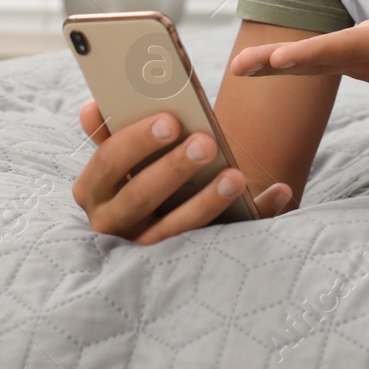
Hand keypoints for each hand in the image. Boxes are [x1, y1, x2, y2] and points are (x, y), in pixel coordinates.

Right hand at [70, 99, 293, 244]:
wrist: (156, 219)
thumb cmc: (136, 173)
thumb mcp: (120, 157)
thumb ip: (110, 133)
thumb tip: (91, 107)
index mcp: (93, 189)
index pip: (108, 162)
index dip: (136, 141)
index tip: (170, 120)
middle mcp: (112, 222)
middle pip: (140, 197)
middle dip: (173, 169)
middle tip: (206, 142)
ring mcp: (143, 247)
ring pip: (174, 229)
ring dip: (207, 202)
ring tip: (235, 176)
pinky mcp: (182, 261)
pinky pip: (218, 241)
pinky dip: (253, 215)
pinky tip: (277, 191)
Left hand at [227, 0, 368, 113]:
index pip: (344, 48)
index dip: (311, 52)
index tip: (278, 60)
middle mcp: (368, 59)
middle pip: (315, 60)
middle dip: (277, 62)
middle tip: (238, 67)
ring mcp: (359, 66)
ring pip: (311, 65)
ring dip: (273, 65)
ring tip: (238, 66)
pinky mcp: (357, 65)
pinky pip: (316, 64)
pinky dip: (288, 65)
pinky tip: (263, 64)